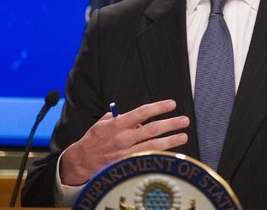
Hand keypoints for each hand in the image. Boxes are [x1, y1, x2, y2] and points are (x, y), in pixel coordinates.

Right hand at [59, 99, 188, 185]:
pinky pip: (147, 157)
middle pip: (152, 129)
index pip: (142, 112)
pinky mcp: (127, 163)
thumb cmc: (94, 139)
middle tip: (183, 120)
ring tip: (183, 136)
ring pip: (153, 145)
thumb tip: (136, 118)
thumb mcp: (103, 123)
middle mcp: (123, 137)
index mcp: (117, 124)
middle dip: (170, 124)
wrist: (82, 160)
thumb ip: (119, 118)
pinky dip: (159, 153)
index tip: (171, 104)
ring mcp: (126, 152)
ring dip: (170, 141)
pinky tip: (170, 151)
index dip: (158, 107)